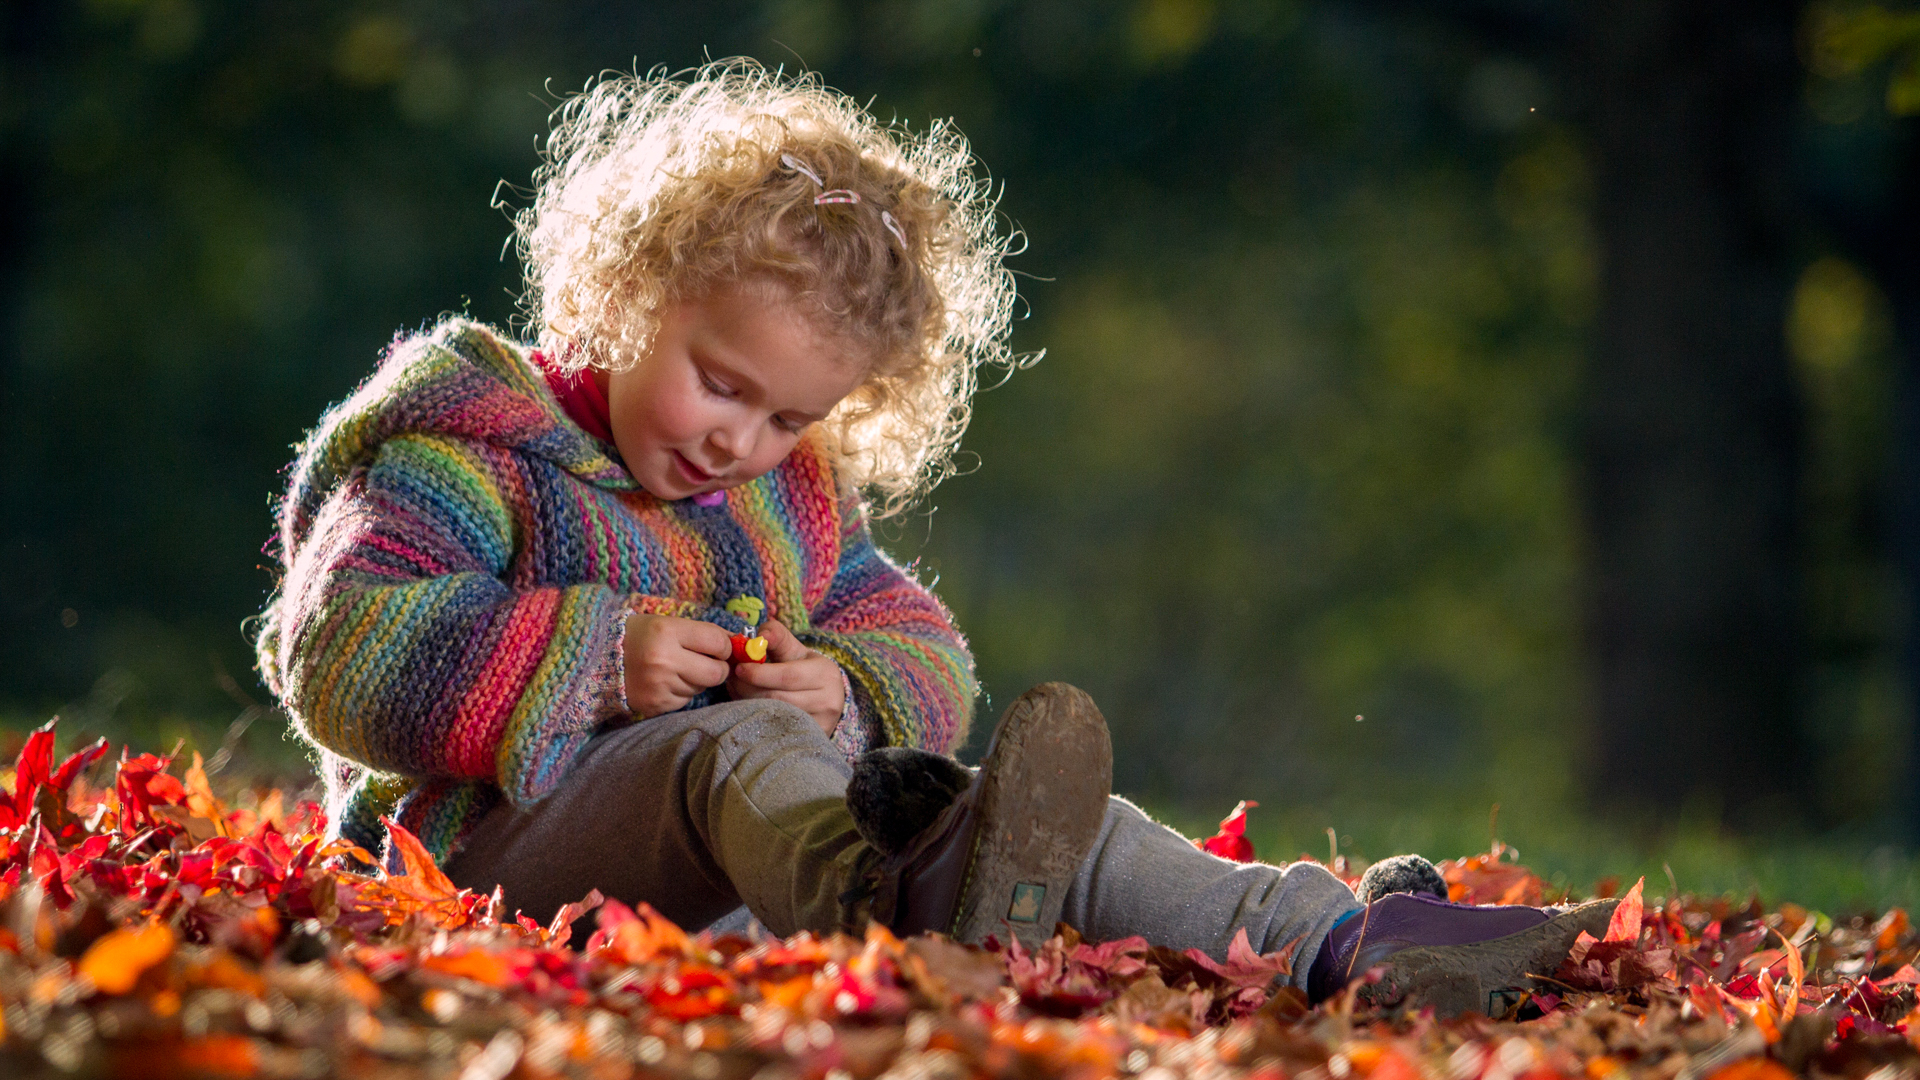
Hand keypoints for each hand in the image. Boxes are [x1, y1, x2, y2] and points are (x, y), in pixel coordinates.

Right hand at [623, 614, 733, 718]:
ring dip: (697, 680)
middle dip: (718, 668)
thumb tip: (734, 644)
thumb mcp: (664, 623)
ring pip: (701, 688)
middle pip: (716, 672)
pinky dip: (680, 692)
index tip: (719, 647)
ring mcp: (659, 685)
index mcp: (667, 631)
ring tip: (677, 669)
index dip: (724, 646)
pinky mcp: (656, 704)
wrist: (594, 659)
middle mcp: (664, 660)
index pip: (718, 642)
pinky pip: (684, 700)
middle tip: (708, 663)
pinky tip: (664, 682)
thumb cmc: (636, 636)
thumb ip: (699, 633)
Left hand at [726, 618, 844, 734]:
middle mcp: (827, 702)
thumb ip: (778, 637)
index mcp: (825, 674)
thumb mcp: (796, 650)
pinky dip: (755, 717)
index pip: (788, 676)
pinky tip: (746, 706)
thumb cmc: (804, 670)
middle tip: (732, 679)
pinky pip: (773, 730)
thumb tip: (761, 634)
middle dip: (748, 688)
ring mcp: (819, 725)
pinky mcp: (809, 739)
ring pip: (773, 716)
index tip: (739, 668)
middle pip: (778, 699)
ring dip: (747, 702)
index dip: (759, 673)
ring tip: (736, 689)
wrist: (826, 698)